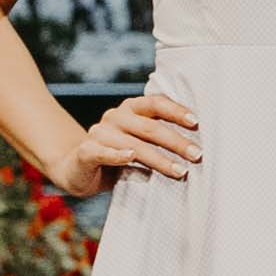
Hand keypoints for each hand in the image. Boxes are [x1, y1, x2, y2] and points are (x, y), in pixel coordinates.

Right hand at [68, 88, 200, 194]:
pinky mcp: (86, 152)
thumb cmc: (118, 156)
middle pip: (150, 127)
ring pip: (133, 145)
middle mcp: (115, 116)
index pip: (156, 103)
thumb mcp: (140, 143)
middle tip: (197, 155)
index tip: (196, 122)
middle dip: (176, 142)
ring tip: (180, 171)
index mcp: (130, 109)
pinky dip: (117, 155)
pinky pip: (103, 152)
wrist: (78, 170)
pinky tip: (130, 157)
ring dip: (159, 159)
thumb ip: (158, 139)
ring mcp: (99, 133)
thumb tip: (195, 146)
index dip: (176, 111)